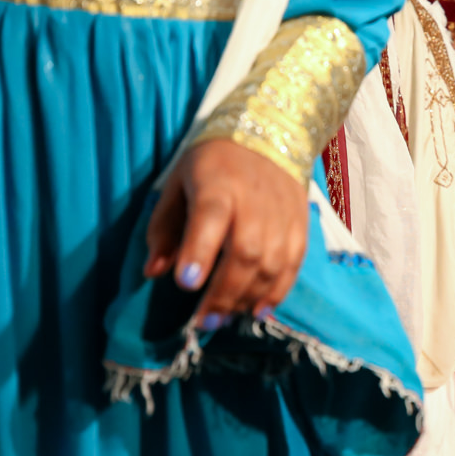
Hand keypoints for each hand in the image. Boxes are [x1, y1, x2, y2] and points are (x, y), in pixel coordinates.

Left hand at [143, 139, 308, 326]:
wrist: (271, 134)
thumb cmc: (215, 162)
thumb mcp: (179, 182)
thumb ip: (164, 228)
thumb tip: (154, 271)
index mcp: (218, 184)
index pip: (212, 218)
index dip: (200, 251)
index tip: (187, 283)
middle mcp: (254, 200)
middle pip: (245, 252)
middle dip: (224, 292)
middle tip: (204, 321)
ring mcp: (282, 215)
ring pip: (271, 264)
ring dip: (247, 298)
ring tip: (225, 319)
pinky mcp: (300, 226)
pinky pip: (293, 266)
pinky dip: (277, 293)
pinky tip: (258, 312)